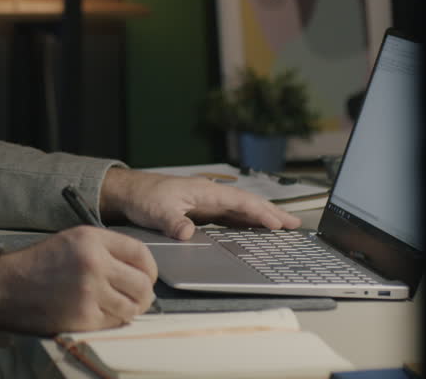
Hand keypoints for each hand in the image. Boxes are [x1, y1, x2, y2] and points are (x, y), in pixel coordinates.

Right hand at [0, 226, 157, 335]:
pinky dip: (112, 321)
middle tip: (138, 297)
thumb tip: (138, 268)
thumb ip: (106, 248)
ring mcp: (90, 292)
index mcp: (92, 239)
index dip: (150, 269)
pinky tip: (99, 313)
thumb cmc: (37, 264)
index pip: (141, 253)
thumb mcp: (71, 240)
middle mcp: (94, 263)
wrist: (6, 287)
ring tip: (118, 306)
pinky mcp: (84, 317)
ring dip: (130, 309)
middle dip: (145, 293)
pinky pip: (115, 322)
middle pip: (143, 284)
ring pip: (133, 307)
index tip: (147, 276)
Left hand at [99, 168, 301, 239]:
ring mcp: (208, 203)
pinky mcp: (203, 211)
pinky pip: (231, 216)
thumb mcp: (157, 211)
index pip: (240, 202)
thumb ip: (174, 222)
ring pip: (241, 210)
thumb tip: (188, 232)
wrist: (129, 192)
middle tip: (295, 224)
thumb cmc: (144, 196)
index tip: (278, 223)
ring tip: (284, 227)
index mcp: (205, 192)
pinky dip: (247, 221)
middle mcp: (210, 195)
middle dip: (272, 213)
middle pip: (247, 204)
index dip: (260, 213)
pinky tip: (256, 230)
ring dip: (262, 217)